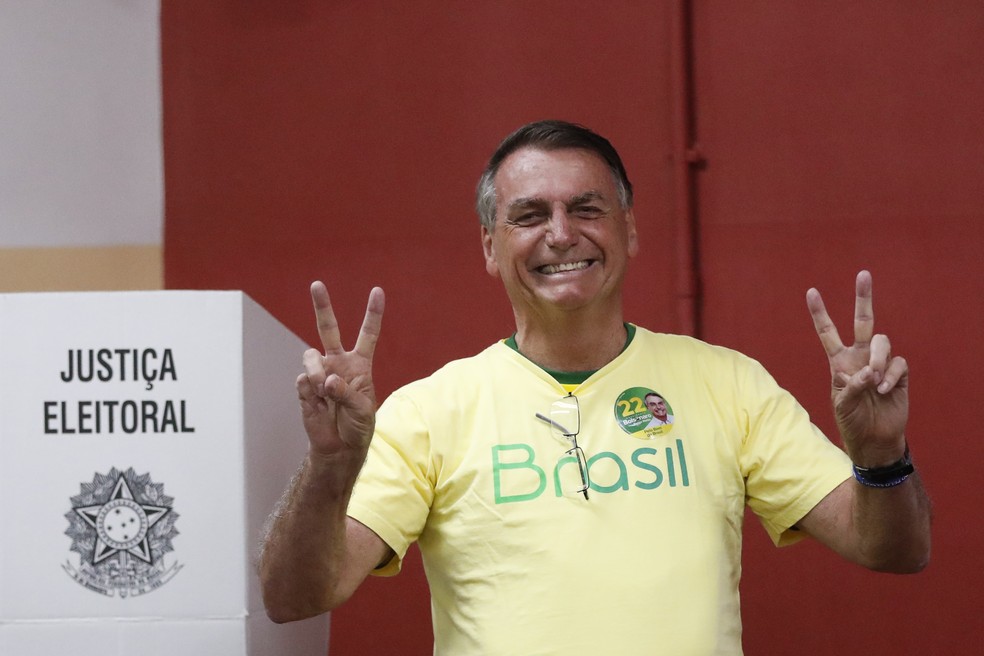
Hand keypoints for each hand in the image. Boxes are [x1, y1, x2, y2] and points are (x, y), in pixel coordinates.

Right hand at [296, 281, 384, 457]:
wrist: (339, 447)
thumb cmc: (358, 426)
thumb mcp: (363, 409)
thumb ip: (347, 392)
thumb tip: (327, 380)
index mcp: (360, 364)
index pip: (368, 334)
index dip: (373, 313)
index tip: (377, 291)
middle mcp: (338, 363)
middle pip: (328, 328)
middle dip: (322, 306)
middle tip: (316, 284)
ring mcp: (320, 373)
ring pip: (311, 356)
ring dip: (318, 372)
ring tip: (326, 391)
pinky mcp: (305, 387)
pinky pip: (304, 379)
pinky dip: (312, 391)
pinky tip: (318, 403)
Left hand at [807, 270, 907, 466]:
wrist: (874, 439)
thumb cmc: (852, 421)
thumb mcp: (841, 405)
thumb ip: (850, 386)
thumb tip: (868, 372)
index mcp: (839, 362)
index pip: (828, 333)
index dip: (820, 313)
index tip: (811, 291)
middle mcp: (860, 357)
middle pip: (863, 321)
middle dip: (863, 297)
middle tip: (863, 274)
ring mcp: (880, 363)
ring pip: (881, 341)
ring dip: (877, 359)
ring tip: (873, 381)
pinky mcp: (898, 374)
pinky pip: (897, 362)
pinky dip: (890, 375)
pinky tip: (884, 390)